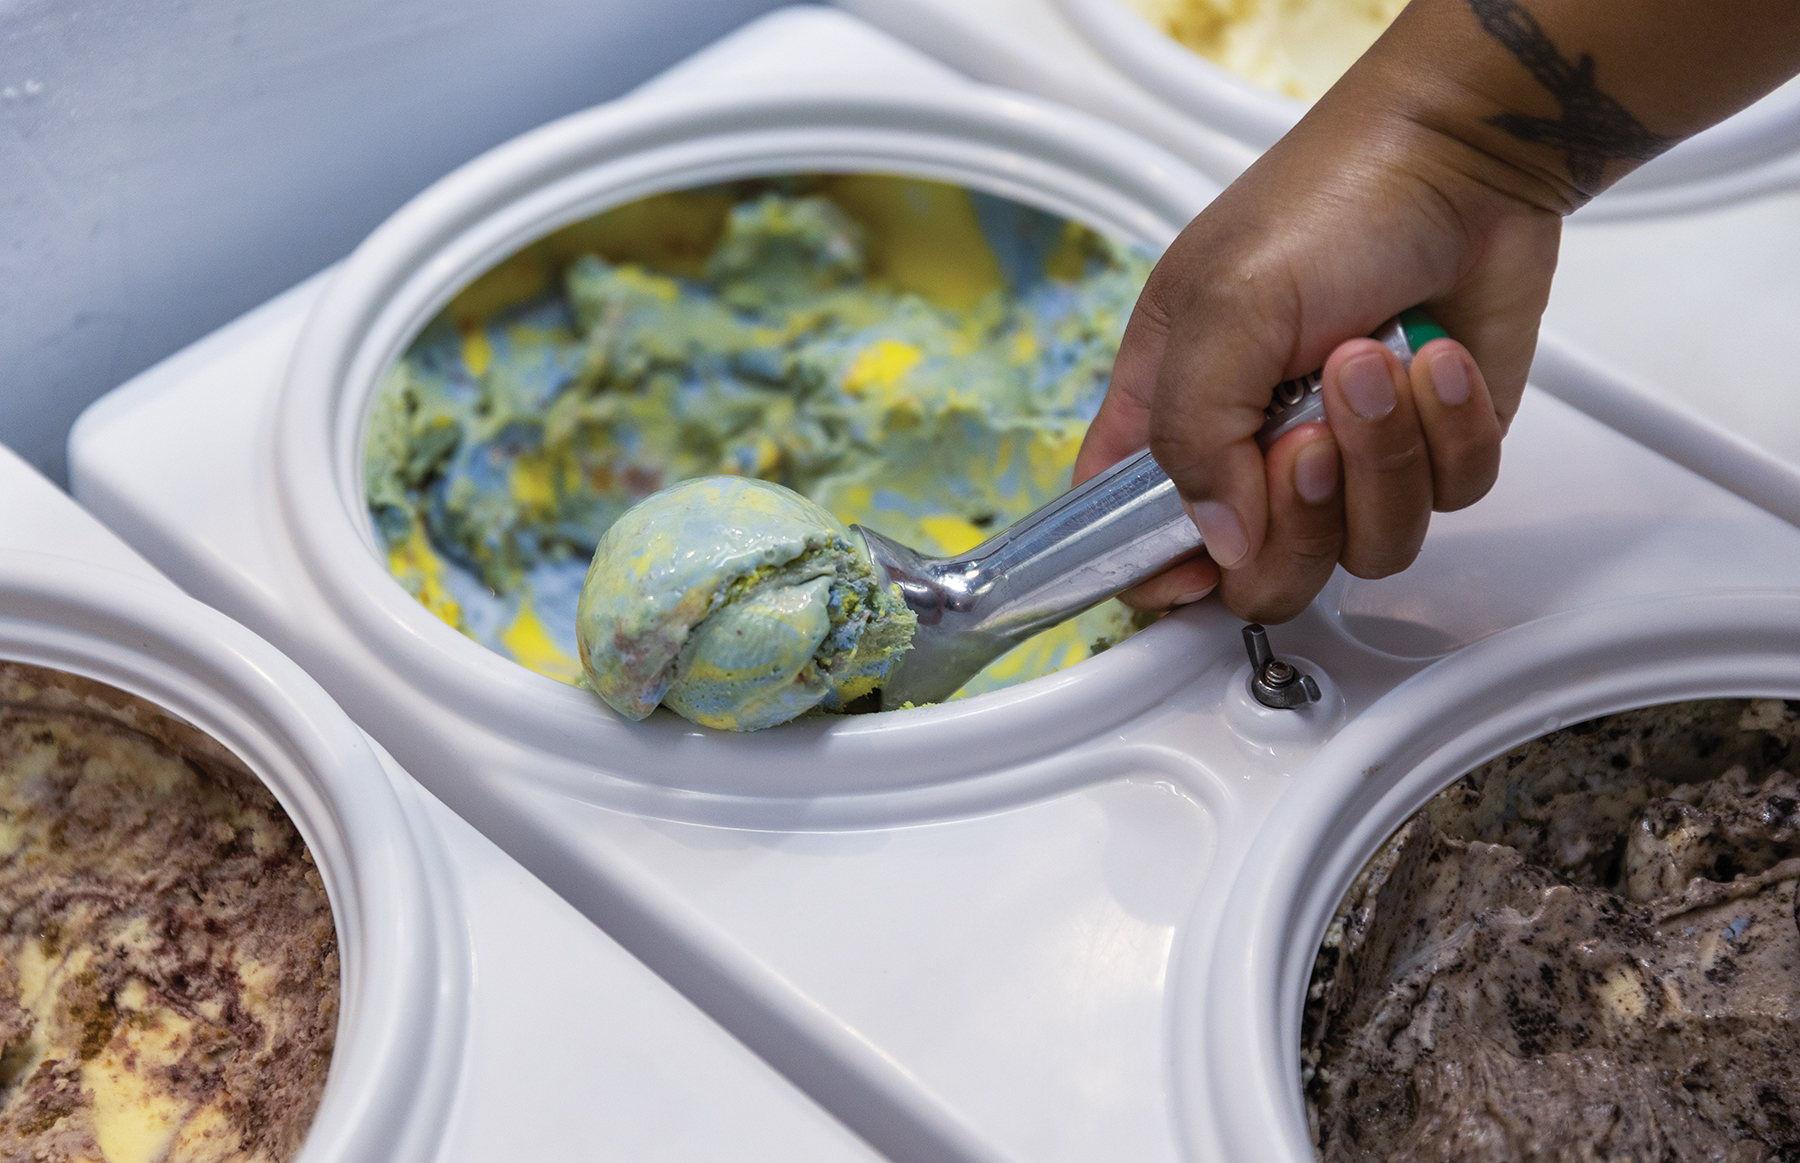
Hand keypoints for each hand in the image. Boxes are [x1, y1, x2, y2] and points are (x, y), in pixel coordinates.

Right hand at [1075, 20, 1563, 623]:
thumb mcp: (1223, 308)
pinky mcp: (1433, 451)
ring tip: (1378, 363)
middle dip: (1296, 518)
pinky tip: (1438, 362)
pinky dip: (1451, 432)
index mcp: (1172, 412)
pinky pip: (1447, 499)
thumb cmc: (1331, 202)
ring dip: (1382, 456)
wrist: (1467, 161)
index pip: (1133, 532)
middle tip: (1306, 437)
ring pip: (1362, 549)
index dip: (1156, 570)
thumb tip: (1219, 543)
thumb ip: (1194, 434)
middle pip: (1260, 574)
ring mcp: (1348, 459)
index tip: (1192, 571)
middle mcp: (1254, 450)